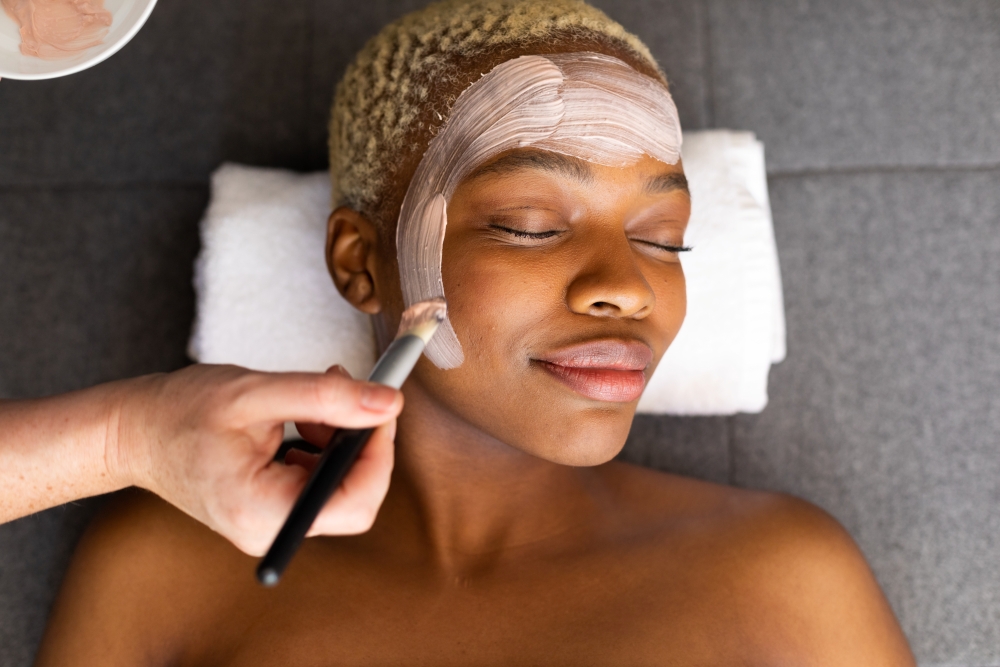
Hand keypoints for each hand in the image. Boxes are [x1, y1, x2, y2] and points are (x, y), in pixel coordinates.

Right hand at [107, 364, 400, 555]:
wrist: (132, 430)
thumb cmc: (178, 411)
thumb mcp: (256, 392)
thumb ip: (326, 398)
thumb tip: (389, 403)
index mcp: (263, 512)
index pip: (357, 502)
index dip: (379, 453)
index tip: (379, 407)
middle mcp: (268, 530)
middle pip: (354, 497)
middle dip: (359, 443)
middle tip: (346, 396)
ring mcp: (269, 523)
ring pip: (339, 486)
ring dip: (341, 440)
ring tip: (311, 405)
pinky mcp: (269, 508)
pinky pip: (317, 480)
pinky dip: (322, 446)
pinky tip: (300, 419)